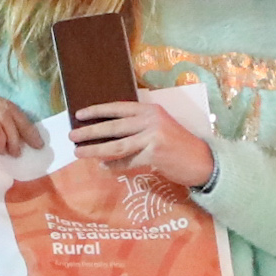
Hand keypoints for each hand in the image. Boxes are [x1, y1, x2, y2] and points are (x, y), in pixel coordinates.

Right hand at [0, 84, 38, 158]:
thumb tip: (14, 139)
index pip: (5, 103)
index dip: (23, 121)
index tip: (34, 137)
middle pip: (7, 107)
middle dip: (24, 128)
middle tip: (33, 145)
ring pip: (1, 115)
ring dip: (12, 136)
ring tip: (13, 151)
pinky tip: (0, 148)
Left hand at [72, 97, 215, 188]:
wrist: (202, 161)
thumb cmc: (178, 145)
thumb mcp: (160, 127)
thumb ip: (138, 127)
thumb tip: (108, 133)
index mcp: (150, 110)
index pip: (118, 107)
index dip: (97, 110)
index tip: (79, 114)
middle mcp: (151, 120)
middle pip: (113, 126)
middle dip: (90, 131)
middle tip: (72, 135)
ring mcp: (153, 137)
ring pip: (117, 145)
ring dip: (95, 149)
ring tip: (79, 152)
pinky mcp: (154, 154)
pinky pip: (128, 161)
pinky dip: (115, 166)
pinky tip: (105, 168)